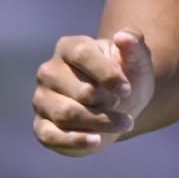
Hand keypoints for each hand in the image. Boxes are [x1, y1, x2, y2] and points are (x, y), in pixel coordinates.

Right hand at [32, 29, 153, 155]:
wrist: (121, 106)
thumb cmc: (125, 77)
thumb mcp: (137, 59)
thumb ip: (135, 43)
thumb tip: (123, 37)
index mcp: (68, 47)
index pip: (82, 55)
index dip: (107, 74)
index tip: (127, 89)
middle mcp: (48, 71)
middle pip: (81, 91)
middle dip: (108, 102)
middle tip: (120, 103)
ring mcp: (42, 99)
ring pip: (68, 114)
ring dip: (101, 123)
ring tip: (123, 124)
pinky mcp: (41, 126)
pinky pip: (51, 136)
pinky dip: (76, 140)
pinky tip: (97, 140)